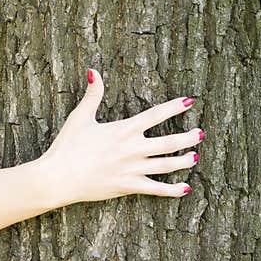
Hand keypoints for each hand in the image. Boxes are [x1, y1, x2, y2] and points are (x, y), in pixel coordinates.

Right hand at [40, 69, 203, 205]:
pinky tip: (185, 188)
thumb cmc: (68, 146)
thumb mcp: (80, 117)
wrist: (60, 177)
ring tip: (196, 157)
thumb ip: (93, 95)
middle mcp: (133, 149)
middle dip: (188, 137)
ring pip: (167, 165)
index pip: (156, 115)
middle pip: (169, 142)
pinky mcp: (129, 187)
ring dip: (184, 161)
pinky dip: (173, 190)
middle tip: (201, 133)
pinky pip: (157, 190)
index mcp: (124, 130)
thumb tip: (93, 71)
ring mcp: (133, 170)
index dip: (174, 107)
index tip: (190, 101)